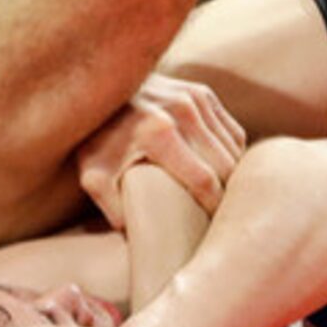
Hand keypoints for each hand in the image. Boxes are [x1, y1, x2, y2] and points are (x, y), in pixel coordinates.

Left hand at [75, 78, 245, 230]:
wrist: (95, 90)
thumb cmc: (94, 141)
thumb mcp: (93, 177)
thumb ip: (111, 209)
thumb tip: (137, 236)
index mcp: (160, 134)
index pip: (206, 181)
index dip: (214, 208)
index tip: (212, 226)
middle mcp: (183, 111)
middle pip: (225, 165)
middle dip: (227, 194)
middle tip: (220, 216)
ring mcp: (196, 98)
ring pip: (233, 149)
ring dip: (232, 174)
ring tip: (223, 197)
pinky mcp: (202, 93)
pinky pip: (231, 132)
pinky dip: (231, 154)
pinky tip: (220, 172)